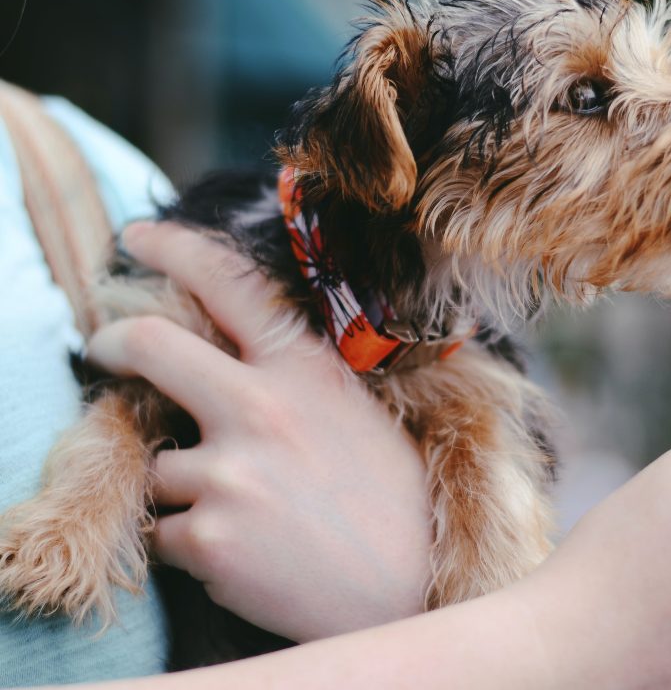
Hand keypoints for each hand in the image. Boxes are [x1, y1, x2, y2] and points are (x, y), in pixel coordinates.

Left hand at [87, 222, 431, 642]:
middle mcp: (261, 408)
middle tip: (103, 347)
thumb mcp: (357, 413)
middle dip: (112, 342)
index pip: (230, 284)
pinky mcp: (208, 536)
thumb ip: (295, 381)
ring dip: (185, 488)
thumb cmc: (395, 499)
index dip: (174, 249)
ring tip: (248, 515)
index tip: (137, 238)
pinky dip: (189, 544)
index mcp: (306, 370)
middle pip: (151, 345)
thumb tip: (233, 361)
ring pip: (158, 464)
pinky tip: (246, 553)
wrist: (410, 589)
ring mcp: (230, 472)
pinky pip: (162, 532)